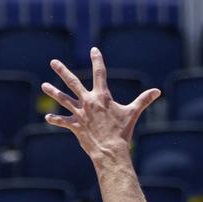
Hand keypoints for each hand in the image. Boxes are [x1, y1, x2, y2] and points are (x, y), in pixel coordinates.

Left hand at [41, 47, 160, 161]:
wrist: (111, 149)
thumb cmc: (123, 131)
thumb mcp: (133, 113)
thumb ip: (144, 100)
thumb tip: (158, 91)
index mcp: (102, 96)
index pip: (100, 73)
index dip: (97, 60)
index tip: (93, 50)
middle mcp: (88, 101)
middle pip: (72, 82)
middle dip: (62, 71)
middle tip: (53, 62)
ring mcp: (80, 113)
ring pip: (63, 99)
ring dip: (53, 91)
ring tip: (44, 85)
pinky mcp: (75, 125)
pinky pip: (63, 121)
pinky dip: (55, 119)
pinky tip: (47, 117)